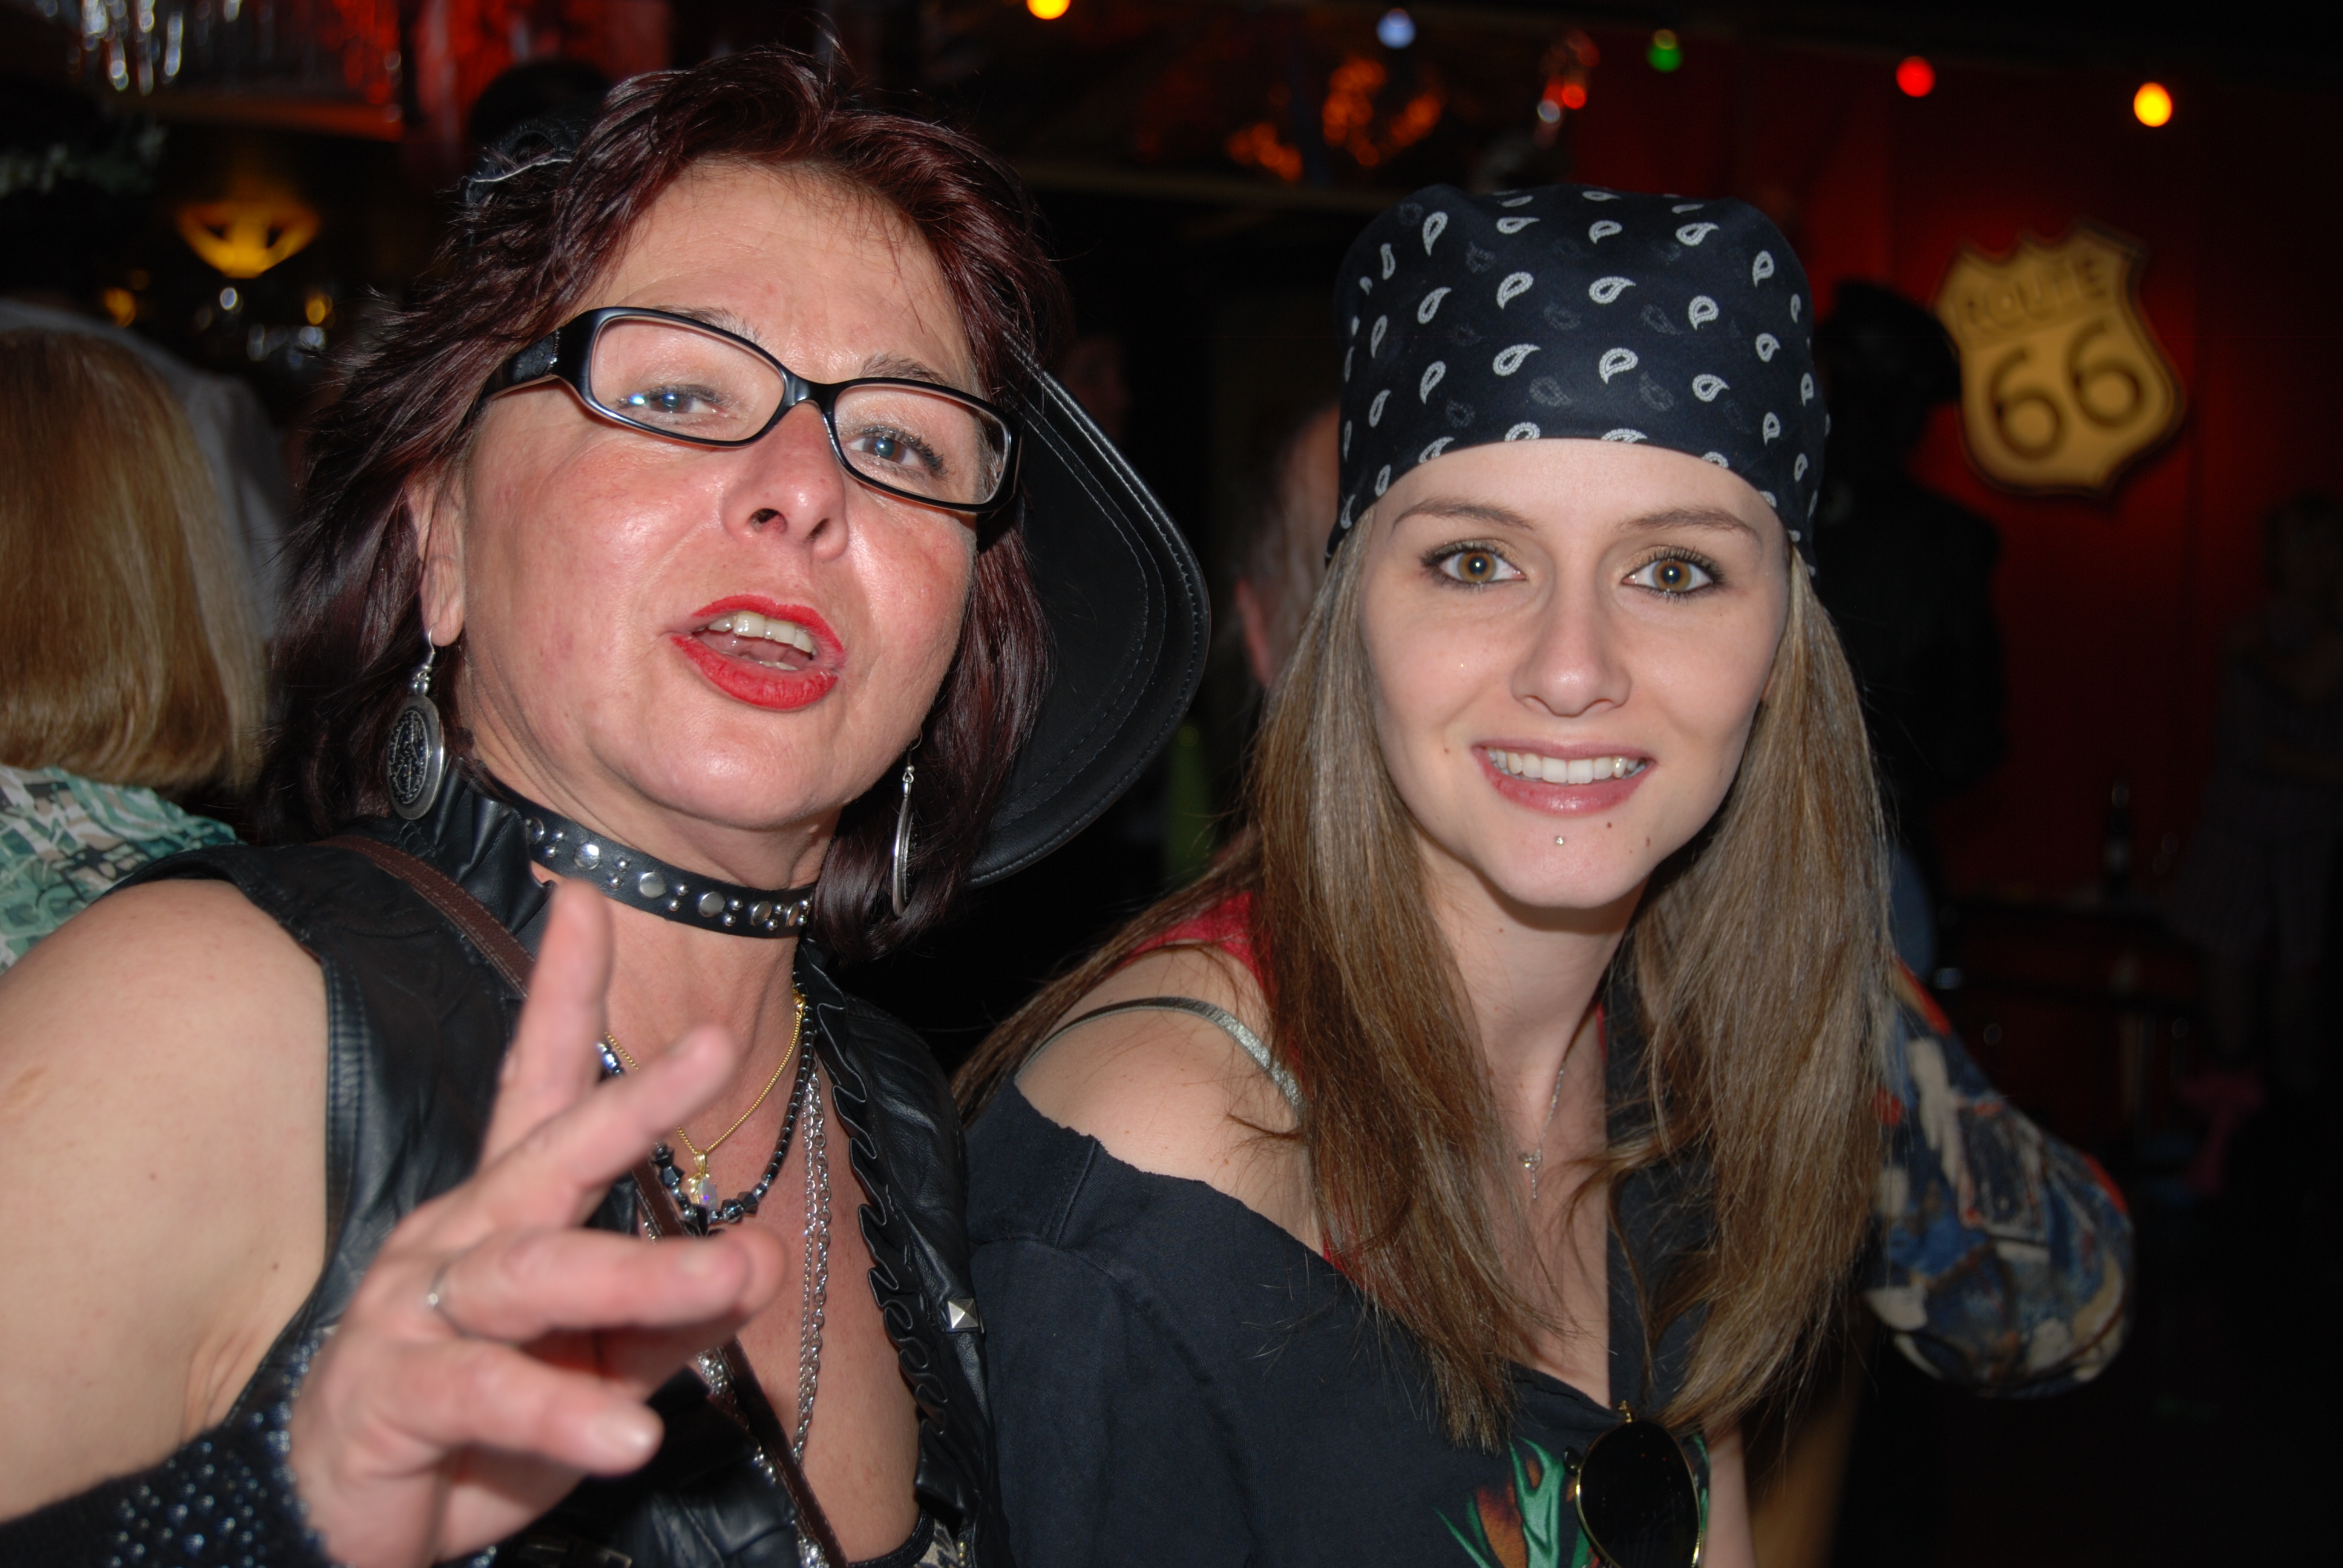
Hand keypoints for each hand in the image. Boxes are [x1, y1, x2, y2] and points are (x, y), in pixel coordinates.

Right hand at [285, 882, 788, 1567]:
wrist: (340, 1521)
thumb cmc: (479, 1422)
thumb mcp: (595, 1364)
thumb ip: (672, 1316)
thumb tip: (765, 1260)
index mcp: (502, 1213)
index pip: (534, 1083)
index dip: (561, 993)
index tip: (587, 899)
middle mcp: (454, 1241)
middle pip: (545, 1153)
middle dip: (630, 1100)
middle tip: (714, 1047)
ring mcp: (416, 1313)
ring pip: (532, 1271)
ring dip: (641, 1272)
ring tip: (736, 1272)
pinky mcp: (392, 1396)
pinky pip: (485, 1393)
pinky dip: (562, 1413)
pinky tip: (632, 1436)